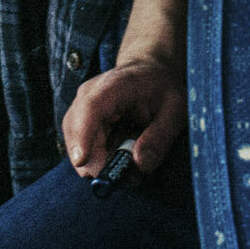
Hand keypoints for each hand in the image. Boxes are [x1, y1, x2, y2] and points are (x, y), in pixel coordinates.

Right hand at [62, 55, 185, 177]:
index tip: (82, 162)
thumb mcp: (174, 112)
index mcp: (115, 85)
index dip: (83, 135)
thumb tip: (139, 165)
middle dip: (93, 160)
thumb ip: (158, 138)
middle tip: (122, 179)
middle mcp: (90, 92)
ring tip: (127, 170)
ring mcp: (82, 103)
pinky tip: (118, 159)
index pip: (92, 108)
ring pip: (75, 139)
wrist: (149, 69)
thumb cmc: (162, 89)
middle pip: (76, 128)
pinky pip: (80, 142)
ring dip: (96, 161)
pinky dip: (96, 157)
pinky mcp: (81, 116)